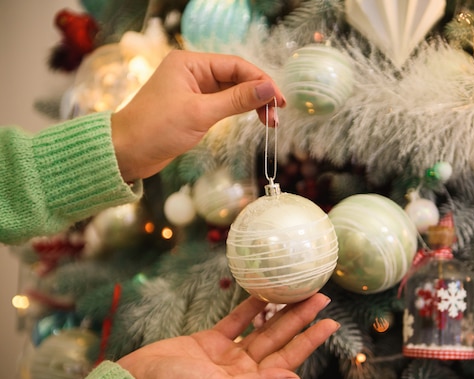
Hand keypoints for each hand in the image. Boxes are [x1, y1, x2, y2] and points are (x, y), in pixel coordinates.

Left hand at [111, 50, 285, 180]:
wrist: (126, 153)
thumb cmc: (155, 129)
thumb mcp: (200, 113)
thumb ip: (237, 100)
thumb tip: (269, 88)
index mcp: (190, 63)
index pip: (235, 66)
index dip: (261, 80)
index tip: (279, 100)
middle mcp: (193, 72)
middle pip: (236, 77)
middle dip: (259, 94)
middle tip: (276, 116)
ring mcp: (194, 90)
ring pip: (232, 92)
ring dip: (252, 105)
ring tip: (270, 122)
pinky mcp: (194, 107)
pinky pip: (224, 104)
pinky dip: (239, 111)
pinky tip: (253, 119)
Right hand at [116, 293, 337, 378]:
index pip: (288, 360)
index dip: (310, 341)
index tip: (331, 323)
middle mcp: (242, 372)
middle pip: (279, 341)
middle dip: (301, 319)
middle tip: (321, 296)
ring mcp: (226, 356)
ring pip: (260, 329)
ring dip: (280, 311)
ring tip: (299, 291)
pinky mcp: (208, 342)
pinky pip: (235, 322)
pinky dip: (249, 308)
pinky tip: (265, 294)